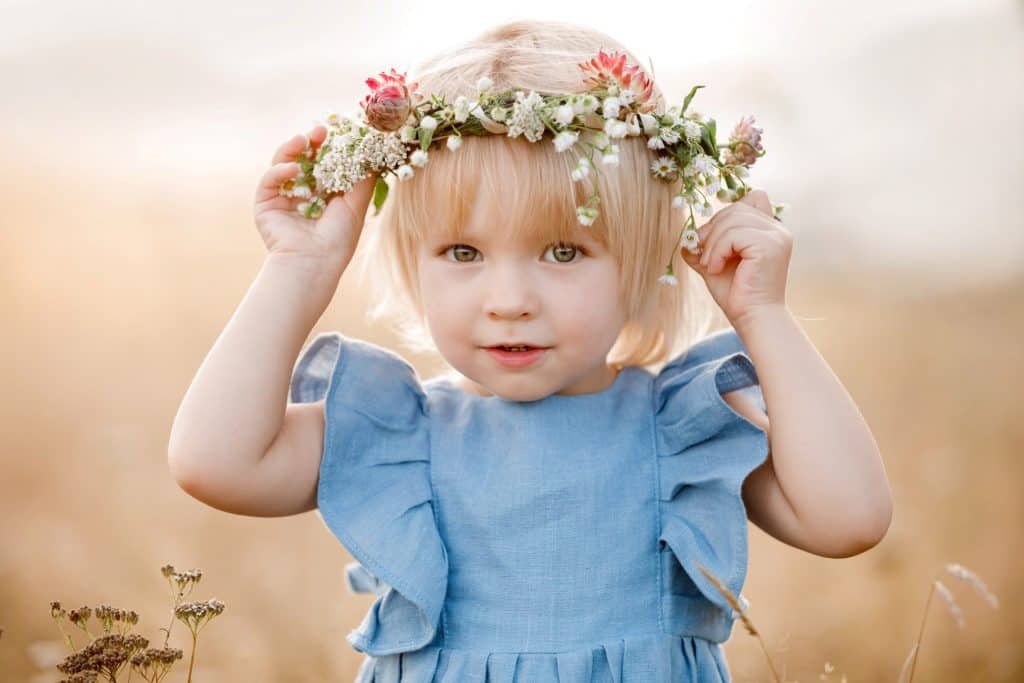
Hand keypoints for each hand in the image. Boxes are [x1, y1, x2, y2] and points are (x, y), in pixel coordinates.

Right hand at [253, 124, 376, 263]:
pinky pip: (269, 180)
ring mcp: (282, 197)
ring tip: (304, 140)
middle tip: (320, 129)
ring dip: (291, 149)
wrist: (314, 262)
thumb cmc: (338, 238)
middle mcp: (302, 193)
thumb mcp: (356, 204)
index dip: (329, 147)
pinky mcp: (265, 203)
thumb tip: (373, 154)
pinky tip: (294, 169)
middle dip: (310, 142)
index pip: (323, 162)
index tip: (338, 132)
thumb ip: (363, 179)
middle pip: (302, 158)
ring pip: (283, 164)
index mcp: (323, 193)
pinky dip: (280, 170)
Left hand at [679, 189, 792, 325]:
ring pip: (732, 220)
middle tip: (704, 255)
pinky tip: (715, 269)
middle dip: (712, 230)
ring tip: (710, 266)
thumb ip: (704, 247)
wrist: (752, 317)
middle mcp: (778, 229)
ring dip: (712, 243)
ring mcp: (777, 236)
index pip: (753, 197)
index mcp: (770, 229)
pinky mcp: (770, 246)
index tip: (714, 239)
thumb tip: (686, 238)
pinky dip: (718, 251)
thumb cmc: (736, 293)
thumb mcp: (715, 263)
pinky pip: (734, 235)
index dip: (728, 213)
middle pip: (736, 208)